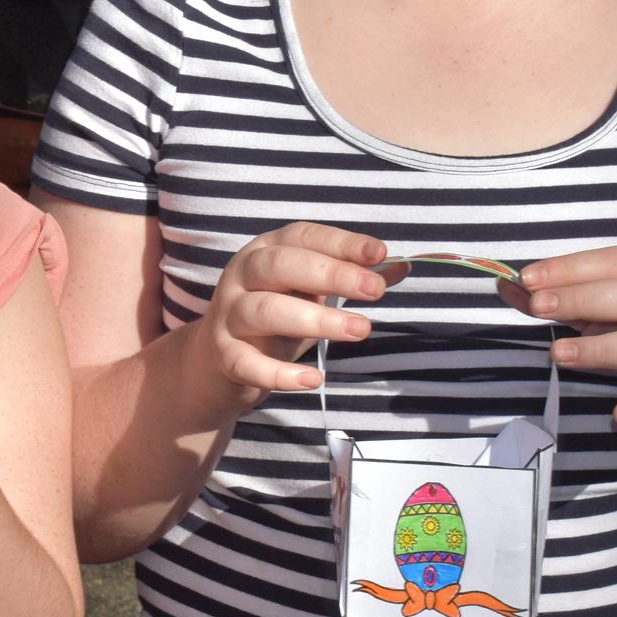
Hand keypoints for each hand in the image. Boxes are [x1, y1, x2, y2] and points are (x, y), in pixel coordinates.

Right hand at [175, 223, 388, 415]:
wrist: (214, 363)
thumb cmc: (274, 319)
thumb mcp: (310, 293)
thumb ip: (351, 278)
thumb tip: (402, 266)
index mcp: (266, 251)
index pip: (302, 237)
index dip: (341, 242)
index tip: (379, 254)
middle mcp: (242, 276)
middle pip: (280, 265)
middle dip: (331, 274)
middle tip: (376, 291)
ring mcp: (229, 315)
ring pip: (265, 309)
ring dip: (315, 319)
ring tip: (360, 330)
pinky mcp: (224, 355)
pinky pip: (247, 362)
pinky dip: (280, 373)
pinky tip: (313, 379)